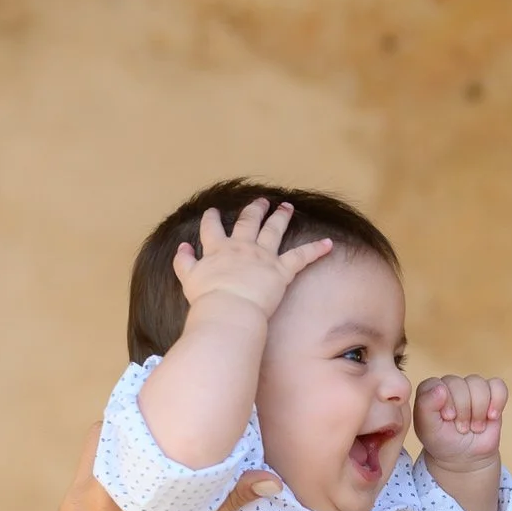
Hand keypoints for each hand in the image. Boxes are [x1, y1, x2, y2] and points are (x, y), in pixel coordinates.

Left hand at [55, 427, 277, 510]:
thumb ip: (229, 504)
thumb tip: (272, 480)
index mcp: (100, 493)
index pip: (107, 433)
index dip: (127, 423)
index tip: (148, 420)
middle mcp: (73, 503)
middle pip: (94, 454)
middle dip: (120, 451)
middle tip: (149, 452)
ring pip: (84, 484)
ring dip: (108, 480)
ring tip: (138, 486)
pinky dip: (96, 509)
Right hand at [174, 198, 332, 321]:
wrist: (228, 310)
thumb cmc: (207, 299)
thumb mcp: (188, 279)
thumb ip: (184, 262)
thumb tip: (182, 247)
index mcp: (219, 249)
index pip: (213, 228)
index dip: (213, 218)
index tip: (214, 211)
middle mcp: (242, 247)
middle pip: (249, 222)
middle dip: (255, 209)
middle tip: (261, 201)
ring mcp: (263, 256)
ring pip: (274, 230)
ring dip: (281, 217)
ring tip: (286, 207)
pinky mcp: (281, 270)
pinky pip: (301, 257)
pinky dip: (316, 250)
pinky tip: (329, 243)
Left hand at [414, 372, 507, 475]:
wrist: (465, 458)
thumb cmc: (443, 442)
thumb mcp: (427, 430)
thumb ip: (425, 407)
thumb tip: (441, 387)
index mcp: (430, 389)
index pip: (438, 384)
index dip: (445, 403)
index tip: (447, 419)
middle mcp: (450, 384)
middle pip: (459, 384)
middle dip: (463, 411)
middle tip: (461, 428)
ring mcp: (471, 387)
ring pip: (478, 384)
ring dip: (478, 410)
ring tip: (475, 426)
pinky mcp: (491, 393)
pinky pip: (498, 386)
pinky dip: (497, 402)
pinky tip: (491, 416)